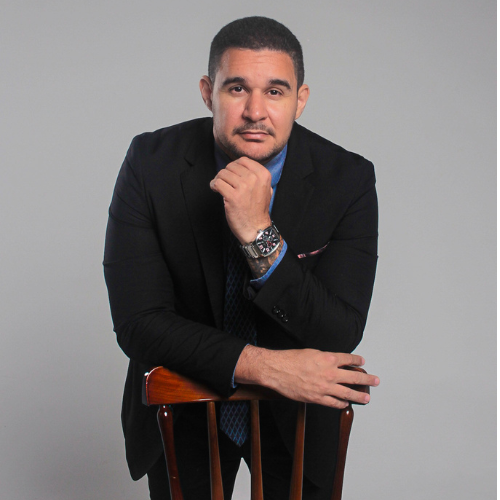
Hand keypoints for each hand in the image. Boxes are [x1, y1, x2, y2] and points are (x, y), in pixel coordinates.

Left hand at [210, 157, 272, 243]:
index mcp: (263, 174)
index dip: (234, 167)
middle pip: (231, 166)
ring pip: (223, 174)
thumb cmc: (258, 210)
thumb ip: (257, 176)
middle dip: (225, 174)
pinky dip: (213, 185)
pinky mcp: (232, 196)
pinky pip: (217, 183)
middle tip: (224, 183)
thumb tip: (241, 166)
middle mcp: (254, 178)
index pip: (243, 160)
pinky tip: (215, 190)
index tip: (231, 175)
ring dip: (218, 180)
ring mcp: (243, 187)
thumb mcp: (265, 189)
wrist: (256, 228)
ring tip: (219, 187)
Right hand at [234, 346, 379, 408]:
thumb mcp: (311, 352)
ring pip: (348, 393)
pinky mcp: (317, 398)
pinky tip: (346, 404)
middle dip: (367, 379)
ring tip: (367, 397)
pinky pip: (334, 403)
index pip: (349, 359)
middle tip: (376, 380)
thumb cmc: (290, 359)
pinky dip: (341, 404)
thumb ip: (324, 358)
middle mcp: (330, 372)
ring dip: (359, 396)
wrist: (277, 370)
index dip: (357, 360)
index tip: (362, 361)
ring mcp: (325, 387)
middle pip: (354, 376)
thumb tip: (332, 362)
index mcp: (328, 358)